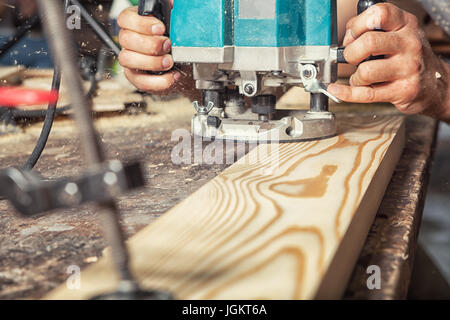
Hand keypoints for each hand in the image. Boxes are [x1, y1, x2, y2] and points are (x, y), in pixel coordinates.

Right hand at [118, 4, 189, 93]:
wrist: (187, 66)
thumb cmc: (179, 43)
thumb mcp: (177, 25)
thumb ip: (173, 13)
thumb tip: (174, 4)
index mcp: (135, 24)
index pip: (126, 19)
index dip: (141, 23)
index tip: (160, 28)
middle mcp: (129, 42)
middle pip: (126, 39)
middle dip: (149, 44)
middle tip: (168, 46)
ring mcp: (131, 61)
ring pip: (128, 59)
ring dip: (152, 62)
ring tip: (169, 62)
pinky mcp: (137, 78)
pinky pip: (140, 82)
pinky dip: (158, 81)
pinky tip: (172, 75)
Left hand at [328, 3, 449, 121]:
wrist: (433, 84)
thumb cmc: (407, 57)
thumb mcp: (397, 34)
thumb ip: (372, 29)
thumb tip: (347, 36)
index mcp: (405, 25)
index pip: (378, 14)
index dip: (358, 25)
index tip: (352, 36)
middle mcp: (409, 44)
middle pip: (368, 43)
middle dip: (350, 52)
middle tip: (352, 58)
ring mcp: (407, 69)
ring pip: (366, 71)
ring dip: (355, 77)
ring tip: (360, 77)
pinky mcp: (403, 91)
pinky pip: (366, 94)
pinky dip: (346, 93)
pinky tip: (338, 89)